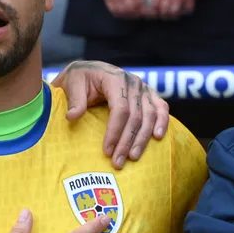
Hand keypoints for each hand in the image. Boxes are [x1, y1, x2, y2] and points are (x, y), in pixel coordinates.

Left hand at [53, 60, 168, 167]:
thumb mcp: (72, 84)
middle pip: (136, 116)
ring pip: (149, 116)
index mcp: (115, 78)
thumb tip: (72, 117)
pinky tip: (157, 137)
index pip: (120, 109)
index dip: (114, 132)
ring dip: (143, 139)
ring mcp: (143, 88)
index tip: (107, 151)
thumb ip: (74, 100)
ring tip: (133, 157)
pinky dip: (162, 122)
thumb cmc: (79, 79)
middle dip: (127, 141)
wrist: (89, 70)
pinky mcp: (149, 94)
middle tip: (118, 162)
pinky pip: (161, 108)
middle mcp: (133, 82)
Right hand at [96, 0, 147, 18]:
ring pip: (122, 11)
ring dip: (129, 15)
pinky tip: (123, 14)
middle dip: (138, 13)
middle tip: (142, 14)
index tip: (148, 9)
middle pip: (131, 8)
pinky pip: (112, 9)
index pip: (139, 1)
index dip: (144, 7)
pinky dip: (119, 13)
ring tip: (133, 15)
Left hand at [152, 0, 202, 19]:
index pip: (155, 3)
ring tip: (173, 16)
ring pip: (175, 11)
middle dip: (163, 15)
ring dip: (173, 15)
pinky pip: (188, 8)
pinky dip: (187, 11)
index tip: (155, 12)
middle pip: (164, 9)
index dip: (154, 10)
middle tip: (164, 16)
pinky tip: (185, 11)